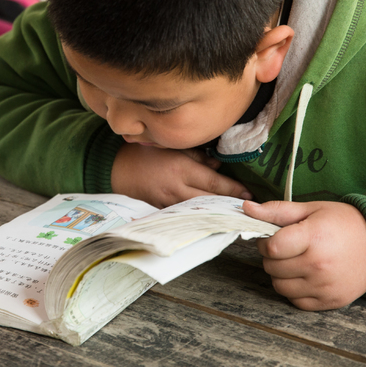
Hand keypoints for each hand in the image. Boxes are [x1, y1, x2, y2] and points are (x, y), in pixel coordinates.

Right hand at [111, 143, 252, 207]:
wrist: (115, 170)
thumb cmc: (144, 154)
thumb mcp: (170, 147)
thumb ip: (196, 156)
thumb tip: (218, 165)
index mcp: (181, 169)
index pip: (214, 182)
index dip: (233, 189)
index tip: (249, 193)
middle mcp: (177, 188)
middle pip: (210, 199)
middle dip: (231, 204)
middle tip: (250, 207)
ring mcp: (169, 203)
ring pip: (200, 210)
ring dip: (218, 212)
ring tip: (235, 214)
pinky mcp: (162, 211)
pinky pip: (186, 215)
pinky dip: (201, 217)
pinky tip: (212, 219)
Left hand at [242, 200, 365, 310]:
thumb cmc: (343, 223)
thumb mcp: (311, 209)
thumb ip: (276, 210)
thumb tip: (246, 207)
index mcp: (314, 237)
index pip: (271, 247)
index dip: (265, 241)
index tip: (273, 237)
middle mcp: (319, 265)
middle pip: (272, 267)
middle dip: (273, 257)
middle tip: (288, 248)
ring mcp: (324, 286)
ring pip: (280, 286)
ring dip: (281, 275)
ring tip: (297, 261)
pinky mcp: (329, 302)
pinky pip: (296, 301)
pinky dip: (295, 290)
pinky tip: (306, 276)